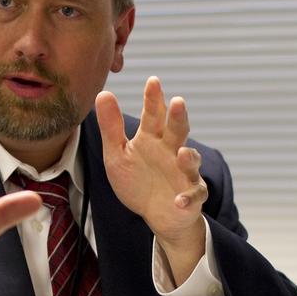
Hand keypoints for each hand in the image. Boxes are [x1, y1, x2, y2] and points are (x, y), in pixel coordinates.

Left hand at [96, 77, 207, 283]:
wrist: (156, 214)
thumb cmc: (137, 180)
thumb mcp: (117, 155)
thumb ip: (111, 127)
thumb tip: (103, 93)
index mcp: (152, 139)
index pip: (153, 116)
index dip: (153, 100)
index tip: (153, 81)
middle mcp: (172, 151)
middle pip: (178, 132)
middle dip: (179, 118)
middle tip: (178, 102)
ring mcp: (185, 173)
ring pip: (191, 162)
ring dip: (189, 158)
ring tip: (182, 153)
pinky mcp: (191, 196)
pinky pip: (193, 196)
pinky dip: (188, 198)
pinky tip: (178, 200)